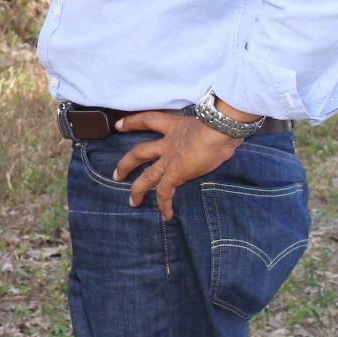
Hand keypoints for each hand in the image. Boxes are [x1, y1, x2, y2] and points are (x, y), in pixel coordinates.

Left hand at [111, 112, 243, 219]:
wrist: (219, 128)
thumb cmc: (221, 122)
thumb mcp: (208, 122)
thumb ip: (206, 129)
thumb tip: (219, 133)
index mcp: (175, 127)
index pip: (148, 120)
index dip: (132, 122)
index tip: (119, 125)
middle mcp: (168, 143)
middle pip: (139, 153)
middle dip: (126, 164)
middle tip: (117, 174)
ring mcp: (169, 159)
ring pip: (147, 176)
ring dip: (138, 190)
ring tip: (133, 201)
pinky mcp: (176, 173)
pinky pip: (166, 192)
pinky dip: (165, 205)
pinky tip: (166, 216)